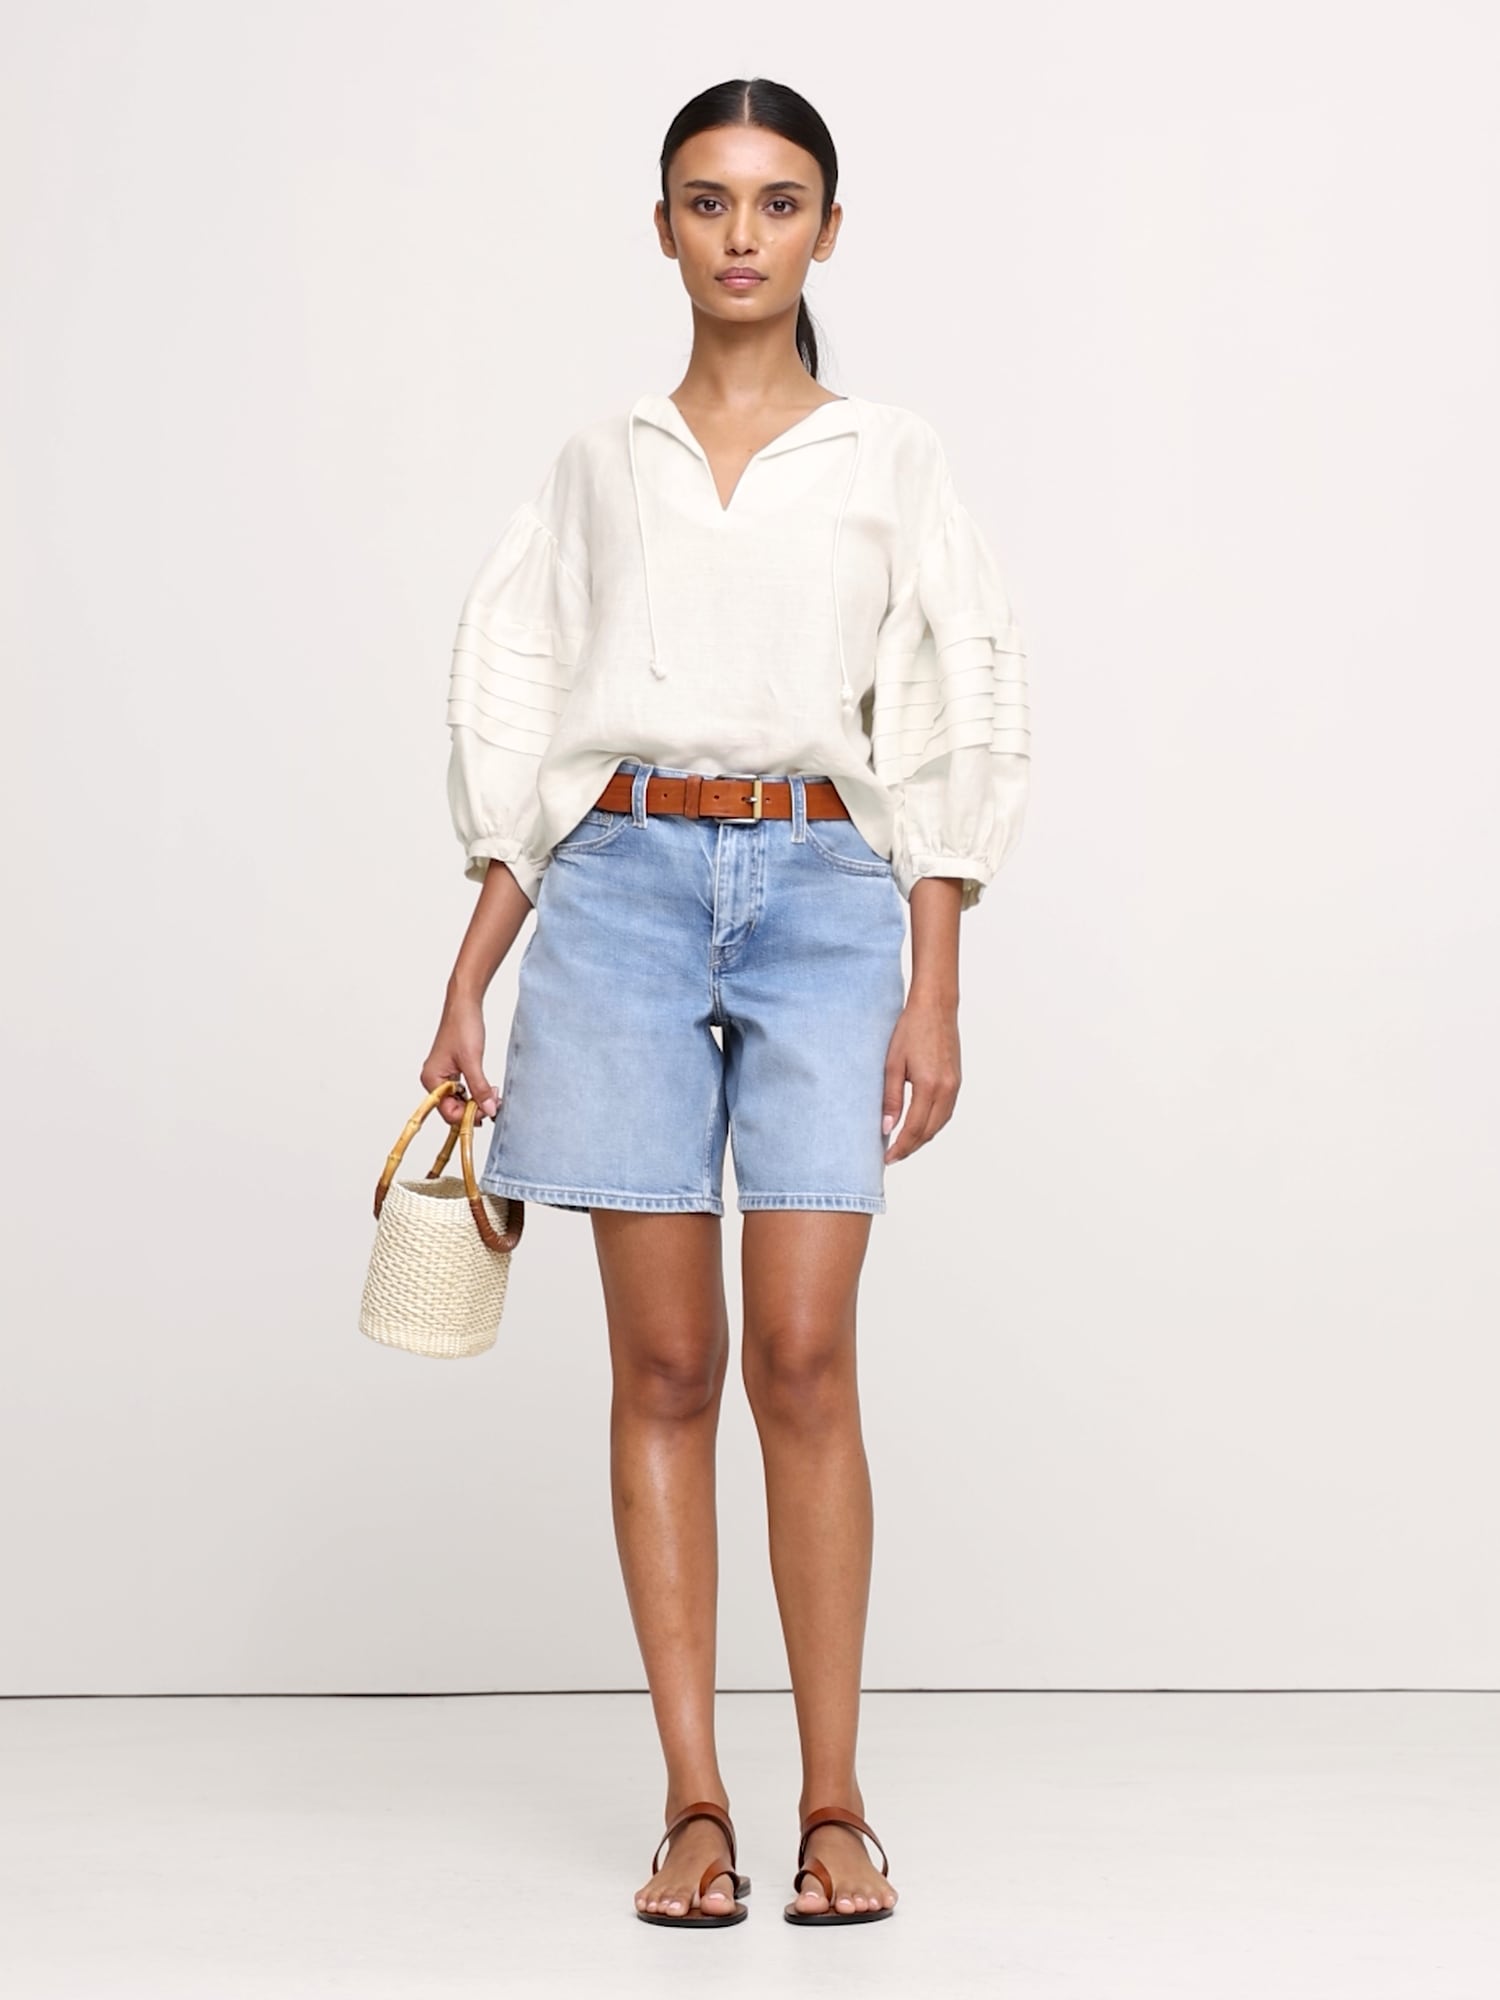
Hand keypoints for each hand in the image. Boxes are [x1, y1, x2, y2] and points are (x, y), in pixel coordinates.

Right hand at [421, 996, 498, 1127]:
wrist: (465, 1005)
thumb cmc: (462, 1026)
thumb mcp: (473, 1060)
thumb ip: (480, 1088)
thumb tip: (488, 1110)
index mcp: (432, 1079)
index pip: (448, 1112)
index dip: (468, 1116)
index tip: (488, 1112)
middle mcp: (434, 1080)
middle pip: (454, 1108)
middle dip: (475, 1108)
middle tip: (495, 1102)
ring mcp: (443, 1076)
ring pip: (461, 1100)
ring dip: (478, 1101)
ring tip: (494, 1094)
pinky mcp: (453, 1071)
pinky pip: (464, 1090)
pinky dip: (477, 1091)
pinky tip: (489, 1089)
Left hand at [881, 995, 960, 1161]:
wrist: (936, 1006)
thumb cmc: (911, 1029)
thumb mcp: (892, 1064)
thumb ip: (890, 1098)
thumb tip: (886, 1128)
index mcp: (930, 1086)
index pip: (914, 1129)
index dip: (900, 1147)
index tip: (886, 1158)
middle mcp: (947, 1089)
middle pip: (929, 1131)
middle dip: (910, 1147)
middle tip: (892, 1155)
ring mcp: (954, 1085)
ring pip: (939, 1124)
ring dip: (922, 1137)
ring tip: (902, 1144)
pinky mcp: (956, 1080)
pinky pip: (945, 1112)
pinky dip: (932, 1124)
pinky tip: (918, 1124)